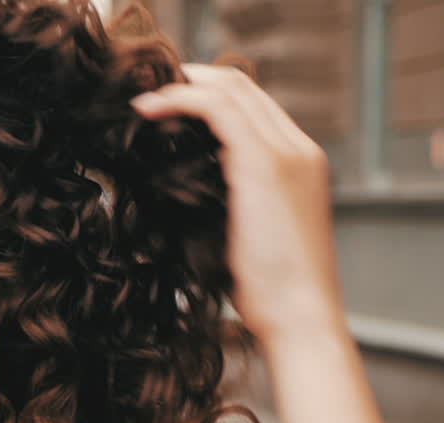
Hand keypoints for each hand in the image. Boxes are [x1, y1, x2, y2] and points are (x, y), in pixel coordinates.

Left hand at [130, 64, 345, 347]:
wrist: (300, 319)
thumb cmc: (270, 296)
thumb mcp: (247, 239)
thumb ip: (229, 206)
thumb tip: (184, 199)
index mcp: (300, 164)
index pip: (253, 107)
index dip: (207, 97)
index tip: (165, 106)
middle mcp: (299, 149)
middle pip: (242, 88)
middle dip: (191, 81)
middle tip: (146, 93)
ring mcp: (286, 153)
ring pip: (230, 90)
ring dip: (181, 86)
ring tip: (142, 99)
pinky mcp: (264, 164)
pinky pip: (218, 110)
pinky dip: (180, 100)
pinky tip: (148, 110)